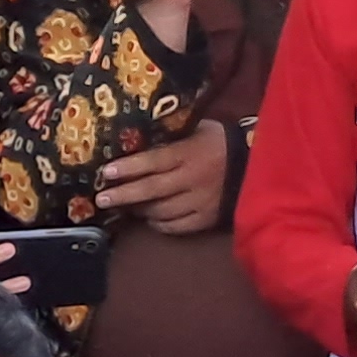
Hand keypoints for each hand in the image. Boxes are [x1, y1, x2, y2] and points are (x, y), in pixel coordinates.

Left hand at [97, 120, 230, 235]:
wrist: (255, 164)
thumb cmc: (220, 142)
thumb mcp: (197, 129)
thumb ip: (172, 135)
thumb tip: (137, 137)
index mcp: (189, 153)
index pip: (153, 161)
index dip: (128, 168)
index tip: (106, 172)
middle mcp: (192, 179)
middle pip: (152, 190)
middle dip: (124, 195)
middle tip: (102, 199)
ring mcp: (200, 201)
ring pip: (162, 211)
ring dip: (140, 210)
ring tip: (126, 207)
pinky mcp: (207, 218)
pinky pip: (177, 226)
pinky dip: (160, 224)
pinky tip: (151, 218)